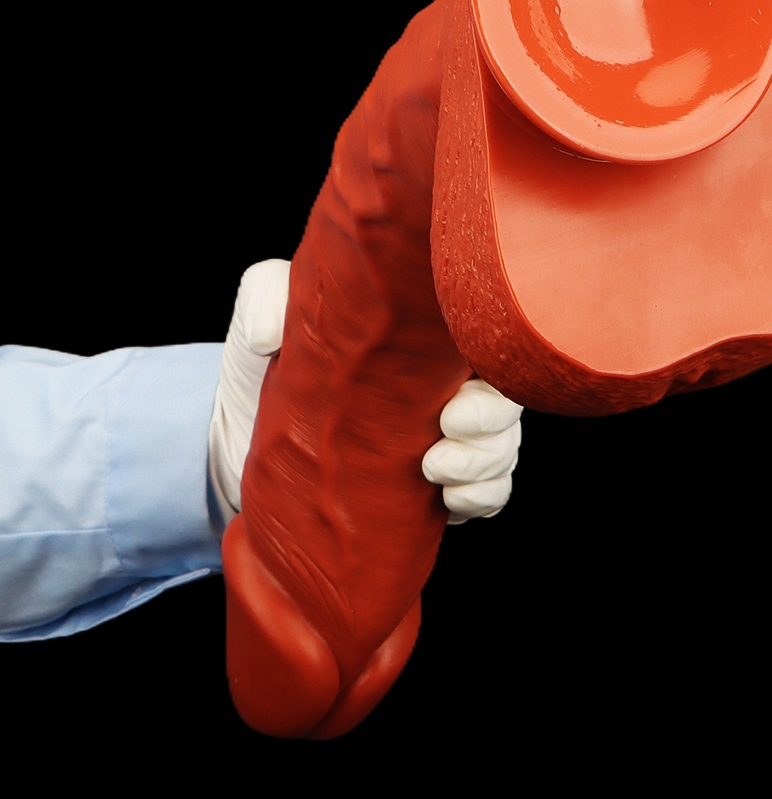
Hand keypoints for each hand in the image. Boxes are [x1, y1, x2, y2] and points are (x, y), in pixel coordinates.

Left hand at [209, 261, 523, 528]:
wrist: (243, 449)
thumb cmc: (261, 377)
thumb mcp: (260, 326)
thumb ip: (266, 298)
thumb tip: (277, 328)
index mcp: (416, 345)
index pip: (478, 342)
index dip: (487, 362)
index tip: (457, 384)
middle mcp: (441, 388)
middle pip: (502, 399)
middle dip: (490, 421)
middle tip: (447, 428)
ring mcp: (443, 439)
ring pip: (501, 447)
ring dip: (484, 463)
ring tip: (436, 471)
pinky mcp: (435, 487)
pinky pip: (489, 493)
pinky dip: (482, 497)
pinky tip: (449, 500)